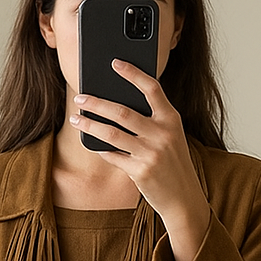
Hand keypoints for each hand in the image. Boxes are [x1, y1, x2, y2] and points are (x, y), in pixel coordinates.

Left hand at [70, 61, 210, 260]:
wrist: (184, 197)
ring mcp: (151, 153)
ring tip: (77, 119)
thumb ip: (153, 120)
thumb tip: (117, 106)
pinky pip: (113, 156)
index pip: (152, 88)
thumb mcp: (171, 137)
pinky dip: (101, 149)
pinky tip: (93, 143)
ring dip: (90, 124)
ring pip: (111, 133)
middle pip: (122, 111)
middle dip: (97, 102)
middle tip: (80, 97)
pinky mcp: (140, 171)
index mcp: (171, 119)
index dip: (133, 73)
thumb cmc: (173, 163)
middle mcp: (162, 134)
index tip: (115, 63)